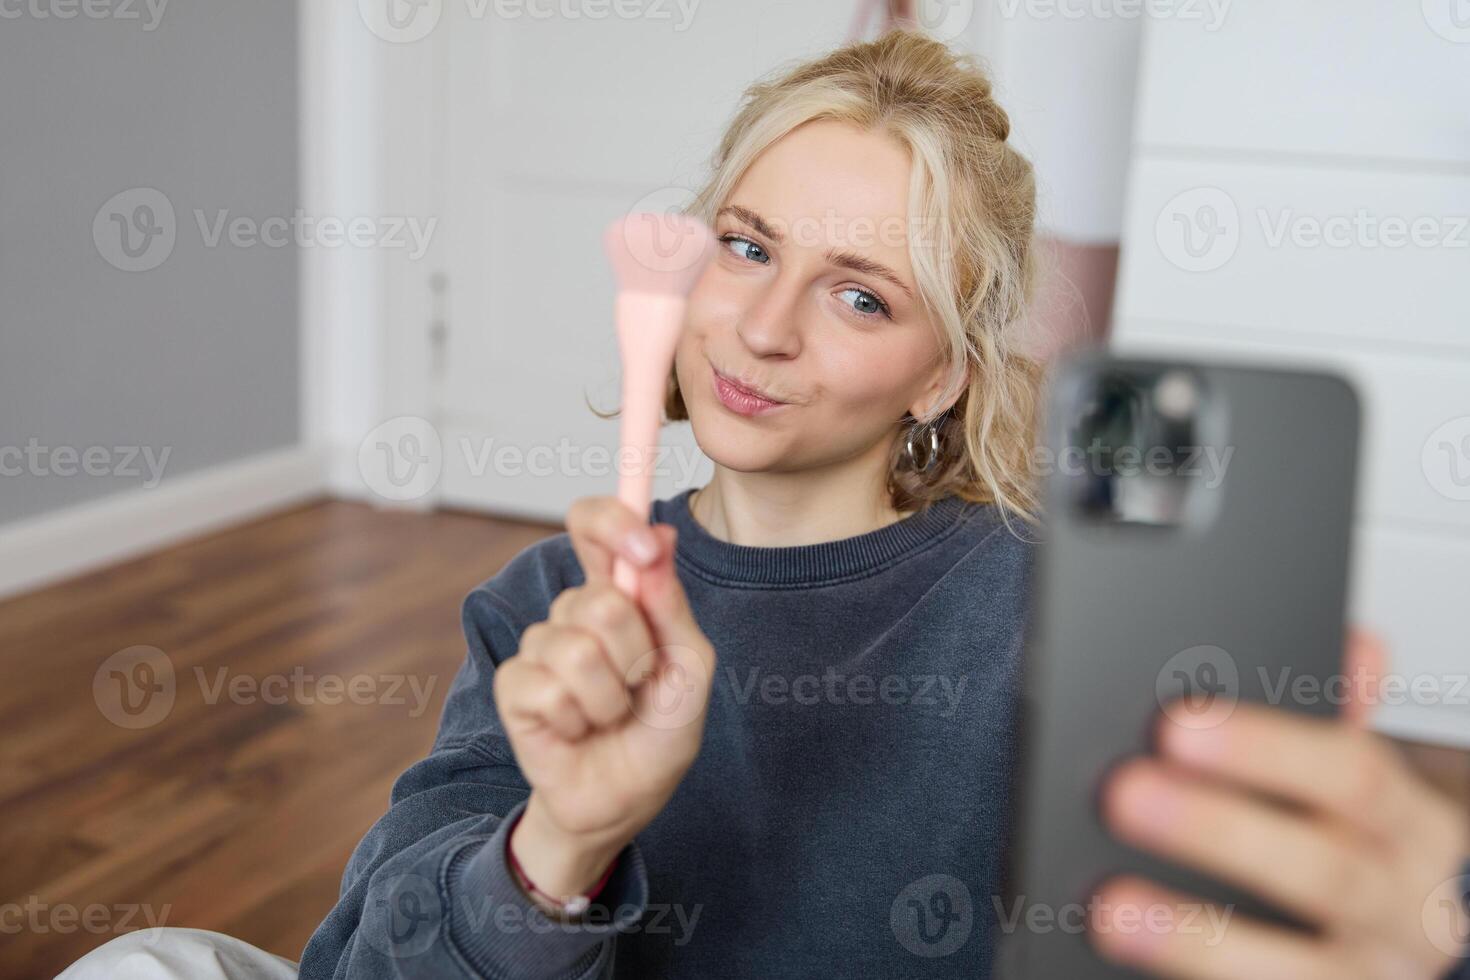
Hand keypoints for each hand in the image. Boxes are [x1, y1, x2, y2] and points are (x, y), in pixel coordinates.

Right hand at [493, 496, 716, 897]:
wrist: (626, 798)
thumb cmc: (659, 729)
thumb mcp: (688, 667)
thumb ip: (670, 603)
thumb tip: (659, 535)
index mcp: (618, 592)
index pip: (595, 524)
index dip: (613, 520)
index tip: (644, 545)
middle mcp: (574, 611)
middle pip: (599, 599)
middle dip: (634, 655)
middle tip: (638, 685)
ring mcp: (539, 647)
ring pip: (576, 650)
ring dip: (609, 697)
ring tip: (610, 714)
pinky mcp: (513, 687)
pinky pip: (546, 688)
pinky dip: (578, 719)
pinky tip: (578, 730)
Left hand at [1091, 628, 1469, 978]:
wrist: (1409, 929)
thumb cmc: (1360, 837)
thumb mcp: (1356, 777)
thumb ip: (1337, 715)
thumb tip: (1354, 645)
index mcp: (1407, 823)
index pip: (1353, 775)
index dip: (1268, 749)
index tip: (1176, 723)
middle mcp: (1403, 904)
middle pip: (1321, 872)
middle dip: (1218, 832)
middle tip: (1124, 793)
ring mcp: (1367, 975)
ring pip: (1294, 968)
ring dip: (1194, 938)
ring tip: (1110, 911)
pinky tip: (1125, 970)